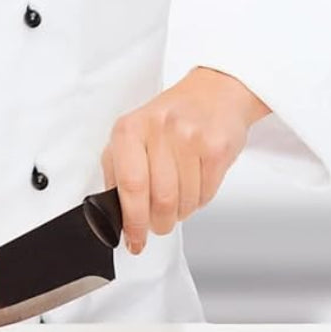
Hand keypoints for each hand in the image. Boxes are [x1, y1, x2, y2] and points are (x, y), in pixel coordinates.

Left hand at [102, 68, 269, 253]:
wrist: (215, 92)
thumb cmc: (169, 119)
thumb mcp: (132, 136)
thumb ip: (118, 172)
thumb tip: (113, 216)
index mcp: (130, 129)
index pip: (129, 186)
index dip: (133, 221)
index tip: (135, 239)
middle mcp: (159, 129)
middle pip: (160, 200)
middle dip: (159, 222)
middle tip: (159, 224)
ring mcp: (191, 137)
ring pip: (184, 203)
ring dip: (180, 212)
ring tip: (178, 197)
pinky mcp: (217, 148)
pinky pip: (205, 195)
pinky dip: (198, 201)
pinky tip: (195, 184)